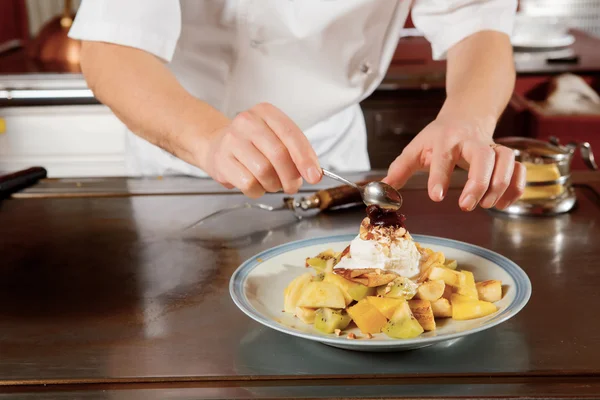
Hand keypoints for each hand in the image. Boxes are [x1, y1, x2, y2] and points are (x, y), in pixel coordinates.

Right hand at [201, 103, 321, 197]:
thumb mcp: (276, 137)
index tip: (314, 176)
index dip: (305, 158)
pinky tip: (257, 185)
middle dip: (291, 177)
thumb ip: (295, 152)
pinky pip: (248, 184)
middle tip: (293, 186)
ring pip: (264, 172)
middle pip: (279, 155)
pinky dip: (259, 190)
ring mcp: (231, 140)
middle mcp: (247, 122)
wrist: (217, 144)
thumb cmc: (253, 143)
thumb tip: (313, 173)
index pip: (291, 135)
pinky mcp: (221, 161)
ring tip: (272, 183)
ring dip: (274, 185)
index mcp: (266, 112)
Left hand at [383, 113, 525, 210]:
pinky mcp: (506, 157)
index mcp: (446, 139)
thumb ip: (399, 170)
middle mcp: (472, 142)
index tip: (436, 196)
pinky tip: (502, 203)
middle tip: (467, 205)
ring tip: (486, 205)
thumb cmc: (438, 136)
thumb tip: (381, 190)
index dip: (439, 176)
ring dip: (500, 185)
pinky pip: (520, 169)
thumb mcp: (415, 148)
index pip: (443, 157)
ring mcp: (492, 147)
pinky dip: (516, 188)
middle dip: (478, 182)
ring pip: (507, 160)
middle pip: (484, 156)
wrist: (466, 115)